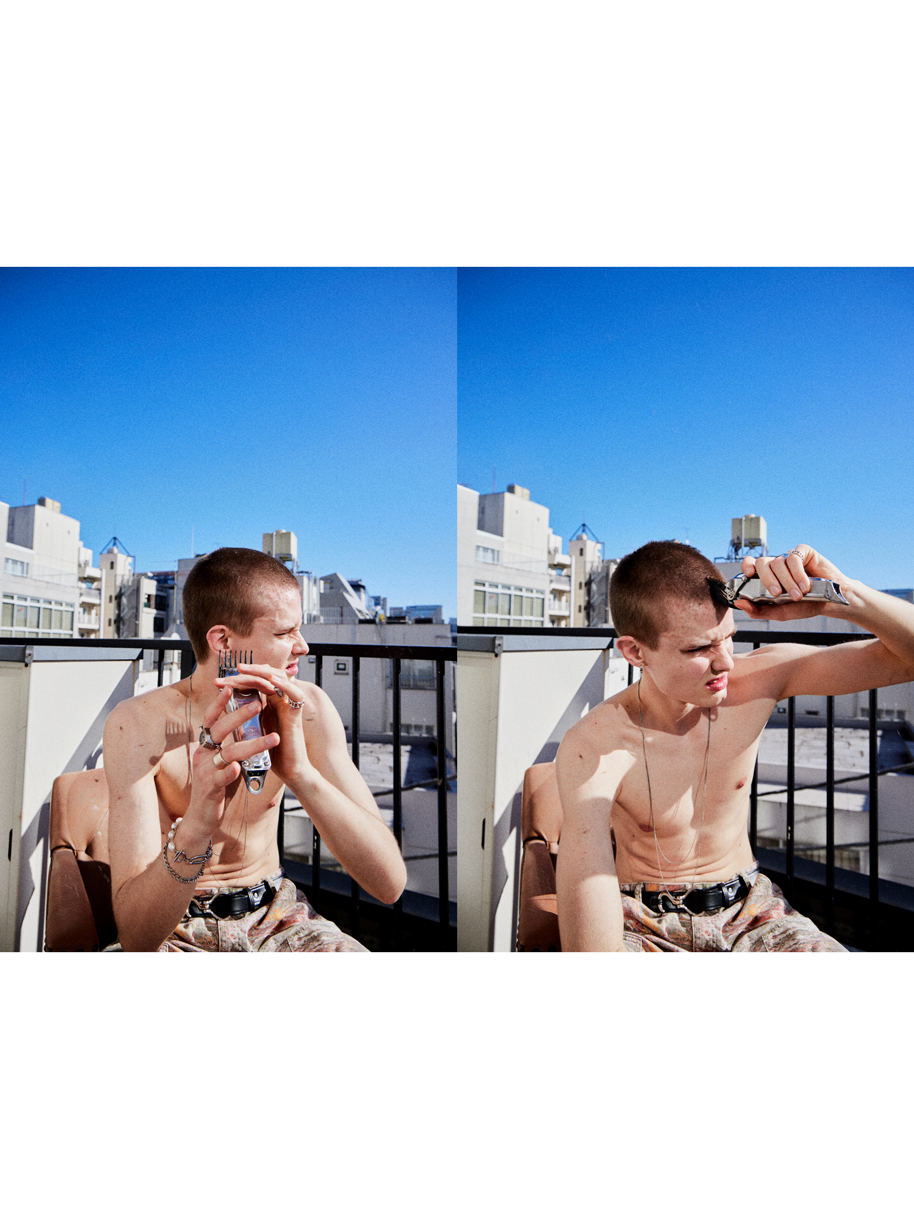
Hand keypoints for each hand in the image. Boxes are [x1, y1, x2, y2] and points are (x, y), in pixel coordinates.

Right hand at [192, 685, 279, 827]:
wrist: (202, 818)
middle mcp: (203, 755)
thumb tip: (248, 724)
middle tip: (257, 704)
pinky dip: (229, 772)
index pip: (211, 720)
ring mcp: (205, 772)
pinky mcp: (210, 789)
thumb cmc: (216, 786)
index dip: (219, 703)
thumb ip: (231, 745)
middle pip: (219, 730)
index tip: (230, 687)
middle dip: (238, 716)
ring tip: (273, 738)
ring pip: (228, 754)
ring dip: (251, 745)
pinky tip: (238, 768)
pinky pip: (220, 778)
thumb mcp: (222, 762)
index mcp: (206, 747)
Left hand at [215, 663, 311, 784]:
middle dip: (245, 672)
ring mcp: (289, 706)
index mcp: (268, 704)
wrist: (290, 771)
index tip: (218, 682)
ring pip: (279, 678)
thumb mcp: (254, 732)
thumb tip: (226, 711)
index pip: (255, 682)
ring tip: (243, 670)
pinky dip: (284, 685)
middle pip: (265, 675)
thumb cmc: (273, 754)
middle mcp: (279, 701)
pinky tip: (271, 681)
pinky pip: (295, 694)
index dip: (238, 679)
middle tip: (226, 675)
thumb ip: (246, 719)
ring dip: (260, 672)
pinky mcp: (297, 715)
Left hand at [736, 543, 847, 619]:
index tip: (748, 575)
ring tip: (798, 595)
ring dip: (787, 581)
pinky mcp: (804, 552)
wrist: (831, 603)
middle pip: (762, 563)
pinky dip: (797, 573)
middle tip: (778, 594)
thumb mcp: (779, 612)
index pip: (750, 564)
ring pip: (779, 562)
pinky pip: (794, 557)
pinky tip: (806, 585)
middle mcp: (777, 565)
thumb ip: (758, 610)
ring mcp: (790, 557)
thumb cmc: (805, 606)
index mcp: (768, 576)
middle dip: (768, 580)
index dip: (746, 566)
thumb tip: (738, 602)